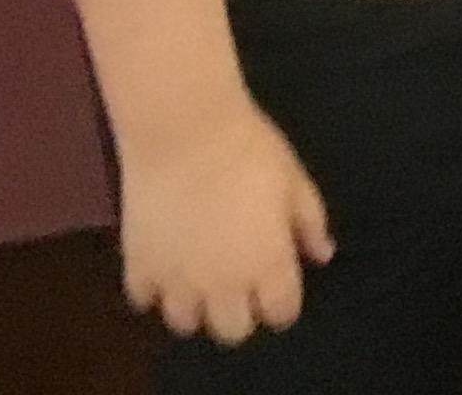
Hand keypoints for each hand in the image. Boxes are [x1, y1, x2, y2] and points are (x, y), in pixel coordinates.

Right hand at [117, 98, 332, 346]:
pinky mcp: (139, 266)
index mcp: (267, 265)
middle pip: (234, 331)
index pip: (281, 314)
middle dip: (240, 312)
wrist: (184, 131)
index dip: (281, 302)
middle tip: (239, 282)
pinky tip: (166, 263)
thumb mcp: (295, 181)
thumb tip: (322, 255)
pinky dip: (155, 289)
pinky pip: (144, 299)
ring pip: (186, 324)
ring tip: (199, 277)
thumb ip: (310, 223)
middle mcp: (222, 284)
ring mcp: (177, 280)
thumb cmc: (250, 151)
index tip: (277, 284)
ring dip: (196, 305)